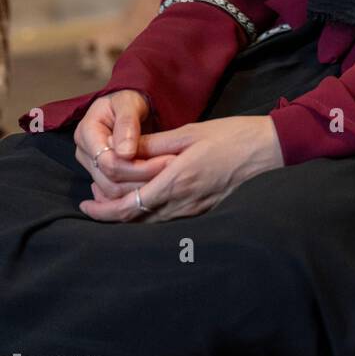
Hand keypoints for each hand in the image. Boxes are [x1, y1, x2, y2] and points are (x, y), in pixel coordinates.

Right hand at [74, 89, 176, 199]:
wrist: (126, 107)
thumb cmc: (127, 101)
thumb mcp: (129, 103)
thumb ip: (127, 124)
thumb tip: (125, 153)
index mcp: (87, 133)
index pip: (107, 162)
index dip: (136, 167)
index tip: (165, 162)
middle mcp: (85, 153)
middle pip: (109, 181)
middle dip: (141, 180)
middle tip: (172, 171)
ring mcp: (91, 166)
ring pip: (113, 191)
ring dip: (140, 189)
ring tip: (167, 177)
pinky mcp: (101, 176)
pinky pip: (117, 192)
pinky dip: (136, 191)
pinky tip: (156, 183)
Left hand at [78, 116, 284, 223]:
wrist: (266, 150)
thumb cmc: (231, 136)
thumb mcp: (190, 132)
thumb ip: (155, 144)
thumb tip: (126, 150)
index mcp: (175, 180)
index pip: (127, 205)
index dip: (102, 207)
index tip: (87, 200)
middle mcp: (181, 202)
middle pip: (133, 219)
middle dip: (109, 212)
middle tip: (93, 200)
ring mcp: (192, 210)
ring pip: (148, 223)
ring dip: (127, 214)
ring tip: (111, 200)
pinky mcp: (201, 211)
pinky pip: (165, 220)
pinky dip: (146, 214)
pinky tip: (143, 201)